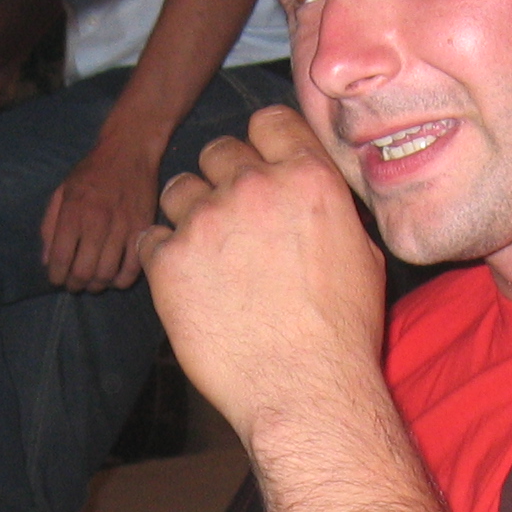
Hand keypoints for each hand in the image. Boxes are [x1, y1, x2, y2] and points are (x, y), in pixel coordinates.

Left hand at [40, 134, 163, 291]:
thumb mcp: (62, 191)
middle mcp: (97, 222)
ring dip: (97, 285)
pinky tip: (114, 277)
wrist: (129, 150)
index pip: (60, 258)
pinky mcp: (143, 230)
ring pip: (107, 274)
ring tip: (92, 282)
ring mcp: (123, 228)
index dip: (56, 276)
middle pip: (84, 272)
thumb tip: (47, 260)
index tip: (56, 278)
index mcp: (74, 212)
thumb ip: (50, 226)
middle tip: (74, 284)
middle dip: (75, 284)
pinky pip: (132, 269)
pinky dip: (121, 280)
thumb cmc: (92, 171)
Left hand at [136, 106, 386, 439]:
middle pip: (218, 150)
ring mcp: (206, 221)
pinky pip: (149, 238)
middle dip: (222, 181)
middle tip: (232, 223)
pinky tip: (186, 284)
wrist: (304, 390)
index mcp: (307, 179)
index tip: (258, 167)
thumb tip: (315, 196)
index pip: (268, 120)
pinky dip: (162, 256)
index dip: (260, 143)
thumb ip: (330, 210)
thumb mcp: (361, 255)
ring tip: (207, 256)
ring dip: (188, 214)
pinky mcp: (168, 261)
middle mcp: (254, 187)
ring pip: (177, 190)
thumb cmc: (341, 334)